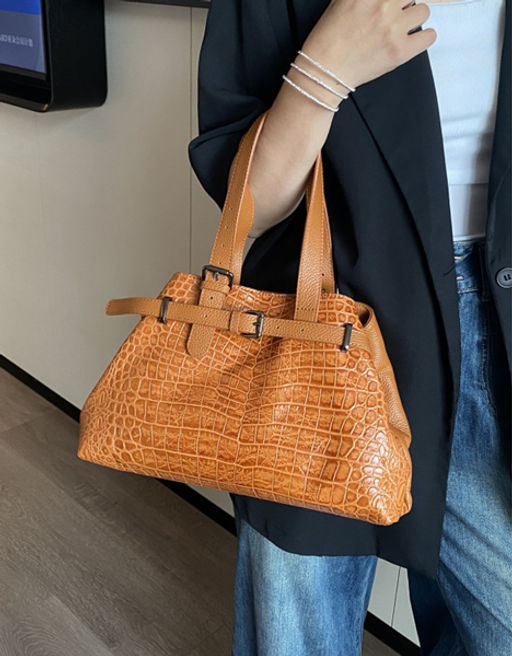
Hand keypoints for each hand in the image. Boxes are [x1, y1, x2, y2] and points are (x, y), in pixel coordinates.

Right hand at [301, 0, 435, 90]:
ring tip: (401, 28)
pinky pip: (429, 36)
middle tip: (393, 15)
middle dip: (403, 4)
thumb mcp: (341, 2)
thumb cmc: (329, 40)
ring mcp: (392, 29)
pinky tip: (411, 40)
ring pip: (423, 11)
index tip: (394, 4)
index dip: (396, 0)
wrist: (324, 72)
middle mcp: (382, 6)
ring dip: (414, 19)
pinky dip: (423, 38)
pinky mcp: (400, 51)